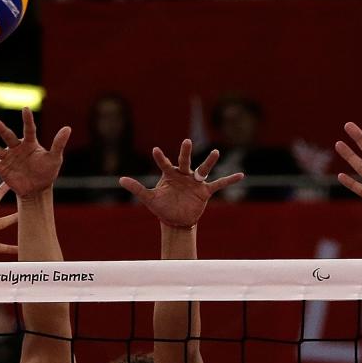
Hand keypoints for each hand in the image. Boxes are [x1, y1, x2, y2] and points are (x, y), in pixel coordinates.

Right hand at [0, 107, 70, 199]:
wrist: (37, 188)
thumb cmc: (47, 172)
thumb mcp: (55, 158)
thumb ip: (58, 144)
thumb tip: (68, 128)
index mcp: (30, 143)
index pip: (29, 129)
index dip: (27, 119)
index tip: (25, 108)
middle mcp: (17, 147)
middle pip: (8, 137)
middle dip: (2, 130)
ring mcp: (7, 157)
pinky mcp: (1, 168)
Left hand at [119, 139, 243, 227]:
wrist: (176, 220)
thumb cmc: (162, 207)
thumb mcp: (149, 198)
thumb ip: (137, 188)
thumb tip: (120, 180)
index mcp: (170, 175)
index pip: (164, 164)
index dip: (160, 158)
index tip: (155, 150)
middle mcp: (183, 175)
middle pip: (185, 161)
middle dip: (186, 152)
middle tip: (186, 141)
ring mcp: (195, 182)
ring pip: (203, 169)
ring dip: (209, 162)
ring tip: (216, 152)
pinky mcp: (205, 191)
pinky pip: (219, 184)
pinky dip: (229, 179)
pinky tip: (241, 175)